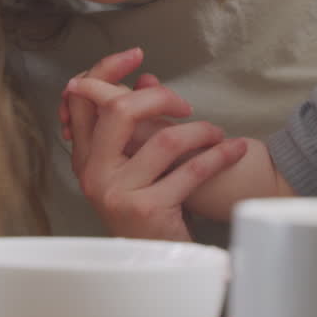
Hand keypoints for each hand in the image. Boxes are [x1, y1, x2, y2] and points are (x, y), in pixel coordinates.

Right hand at [59, 48, 247, 239]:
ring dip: (200, 130)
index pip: (82, 100)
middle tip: (183, 104)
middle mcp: (94, 174)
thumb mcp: (132, 163)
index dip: (106, 71)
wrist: (155, 260)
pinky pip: (192, 169)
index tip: (135, 56)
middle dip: (158, 97)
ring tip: (216, 133)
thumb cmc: (147, 206)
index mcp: (85, 159)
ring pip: (165, 139)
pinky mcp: (148, 209)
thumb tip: (146, 76)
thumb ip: (134, 123)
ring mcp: (118, 193)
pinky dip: (220, 154)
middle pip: (120, 111)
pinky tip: (234, 149)